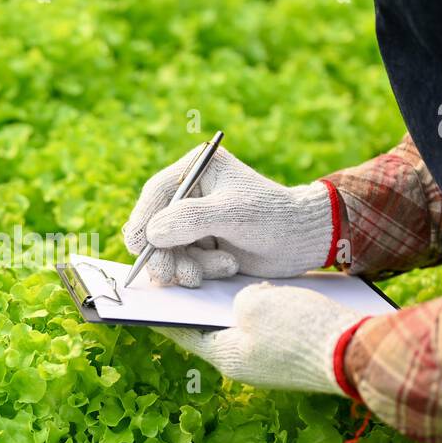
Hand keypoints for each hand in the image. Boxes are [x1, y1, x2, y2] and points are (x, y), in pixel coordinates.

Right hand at [123, 145, 335, 285]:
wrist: (302, 241)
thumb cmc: (273, 217)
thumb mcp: (233, 213)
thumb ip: (190, 219)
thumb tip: (152, 233)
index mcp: (197, 168)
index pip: (157, 193)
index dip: (143, 219)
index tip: (138, 246)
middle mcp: (191, 192)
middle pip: (156, 225)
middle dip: (164, 252)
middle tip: (172, 273)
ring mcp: (194, 220)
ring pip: (168, 248)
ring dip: (186, 265)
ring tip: (220, 267)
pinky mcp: (201, 244)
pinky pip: (183, 261)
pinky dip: (201, 269)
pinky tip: (227, 265)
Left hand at [156, 283, 366, 395]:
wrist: (355, 350)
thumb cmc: (300, 328)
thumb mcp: (257, 301)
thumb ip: (239, 298)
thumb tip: (247, 301)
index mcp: (226, 357)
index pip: (183, 330)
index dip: (166, 308)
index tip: (151, 291)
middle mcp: (244, 366)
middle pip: (212, 328)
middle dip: (202, 302)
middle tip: (189, 275)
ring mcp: (269, 365)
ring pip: (243, 328)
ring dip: (237, 304)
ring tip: (228, 275)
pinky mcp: (292, 356)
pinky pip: (268, 329)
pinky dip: (263, 309)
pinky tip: (266, 287)